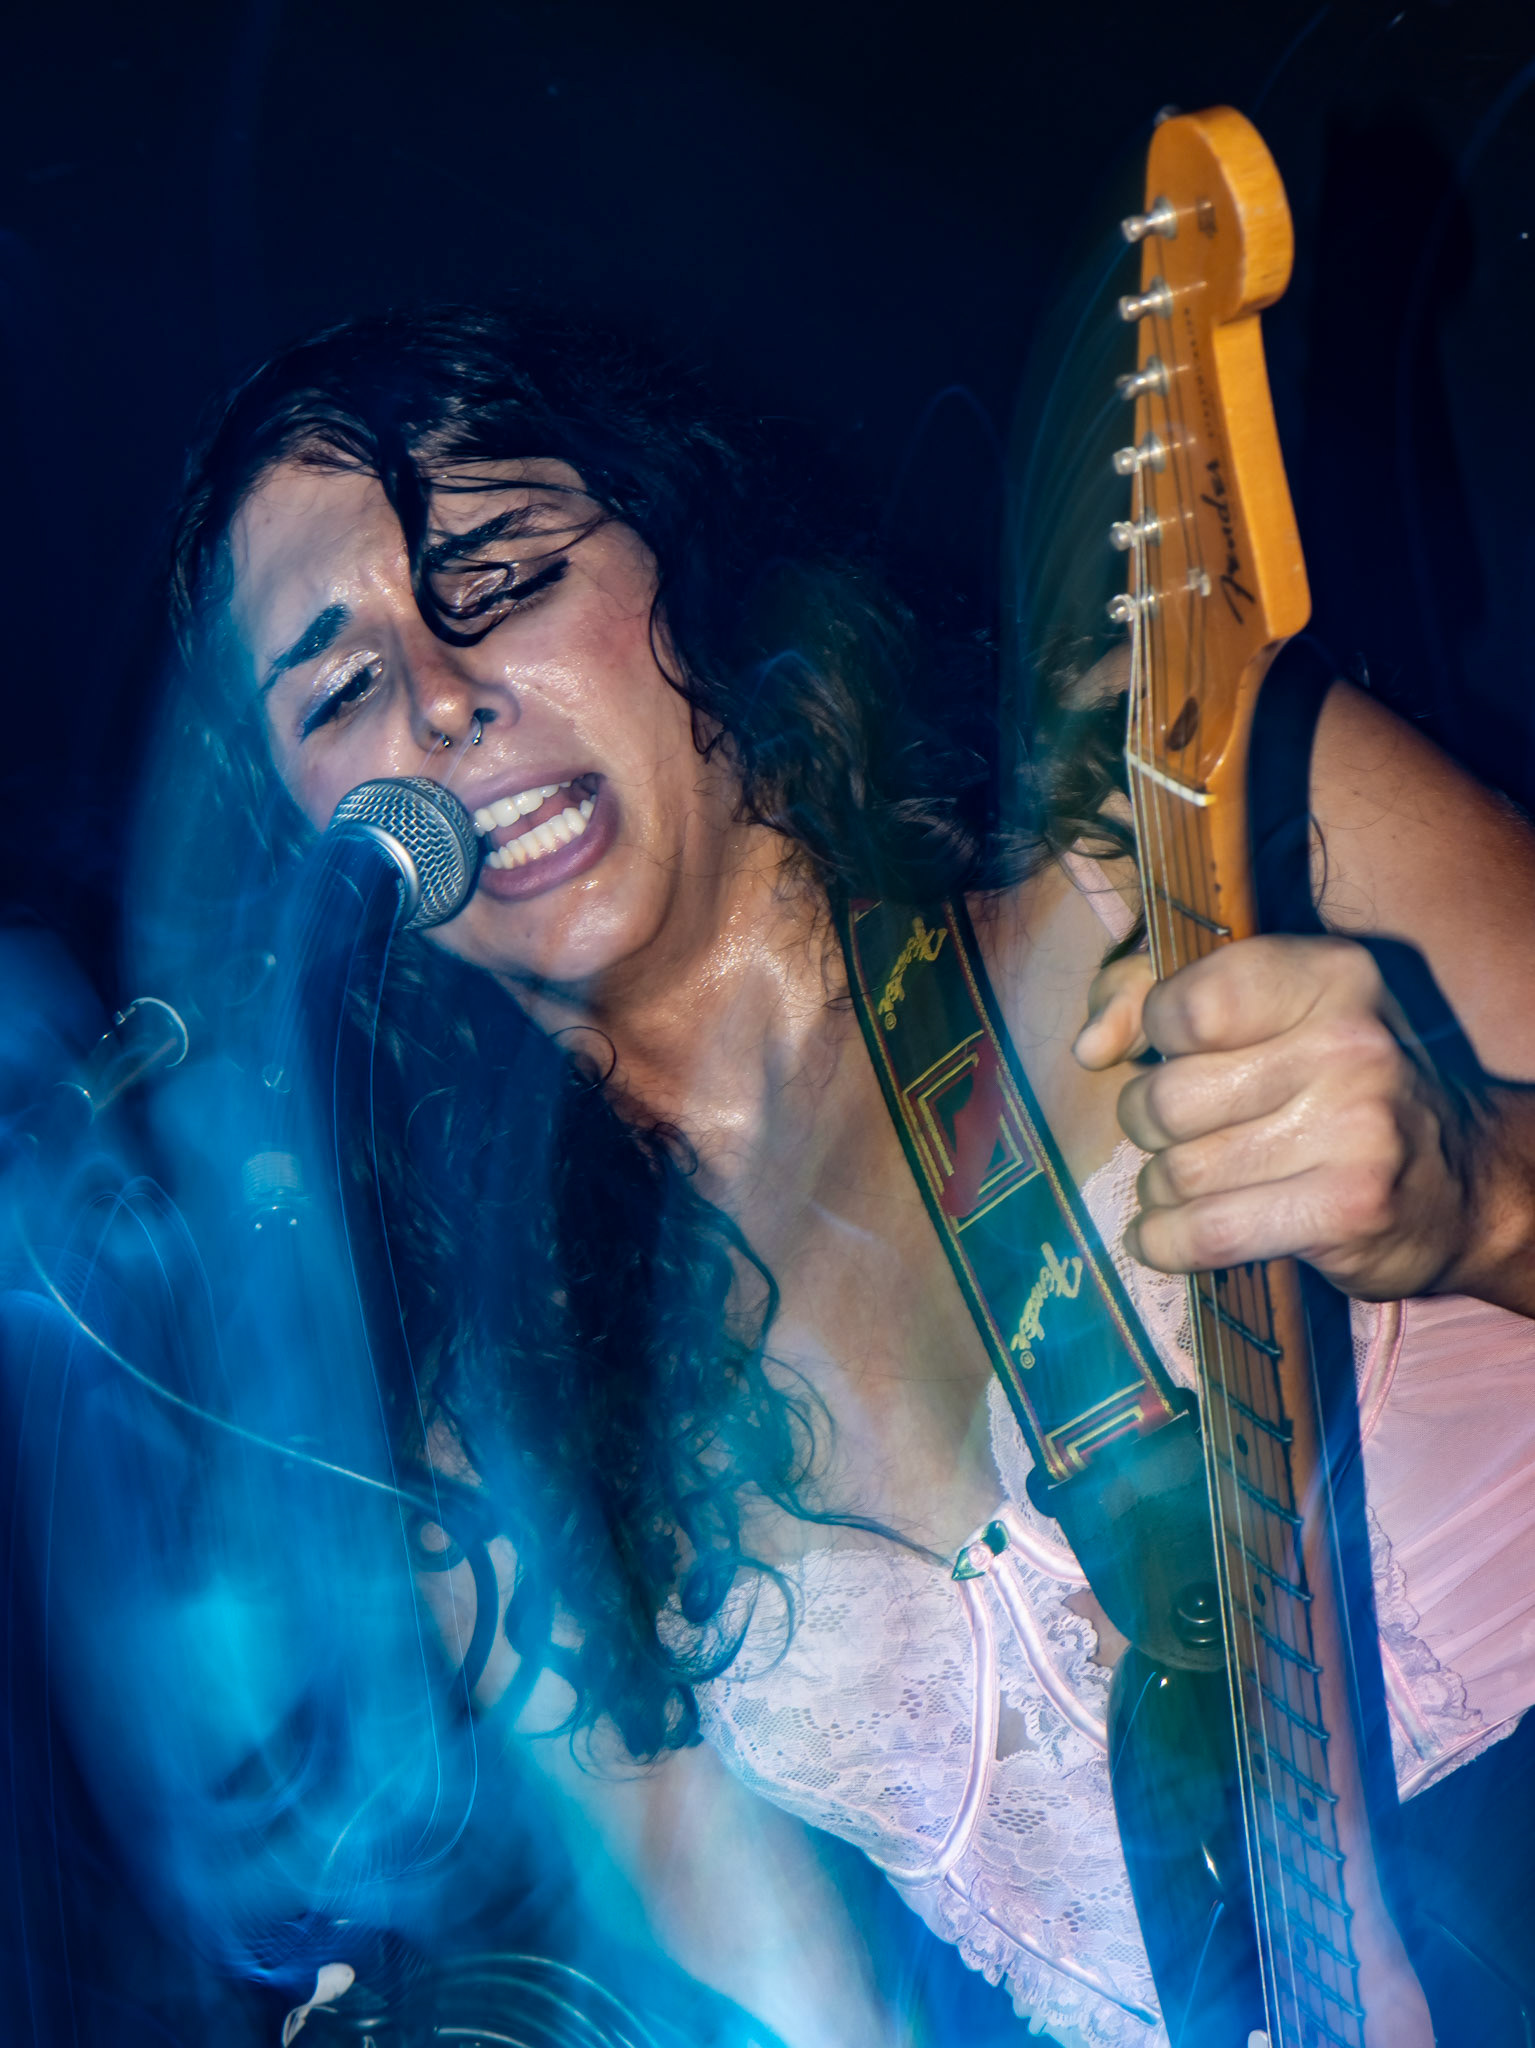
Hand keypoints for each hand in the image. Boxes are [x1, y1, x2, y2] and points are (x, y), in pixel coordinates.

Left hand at [1072, 935, 1489, 1301]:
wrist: (1461, 1185)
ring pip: (1178, 1172)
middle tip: (1188, 1131)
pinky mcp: (1348, 1210)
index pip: (1184, 1004)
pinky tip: (1165, 1235)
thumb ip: (1151, 994)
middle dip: (1151, 1124)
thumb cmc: (1332, 1087)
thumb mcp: (1265, 1009)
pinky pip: (1203, 1233)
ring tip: (1198, 1181)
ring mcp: (1356, 1129)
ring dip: (1164, 1188)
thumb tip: (1090, 1047)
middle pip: (1166, 1098)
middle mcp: (1350, 1042)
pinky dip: (1165, 1242)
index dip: (1155, 1037)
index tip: (1176, 1055)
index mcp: (1329, 974)